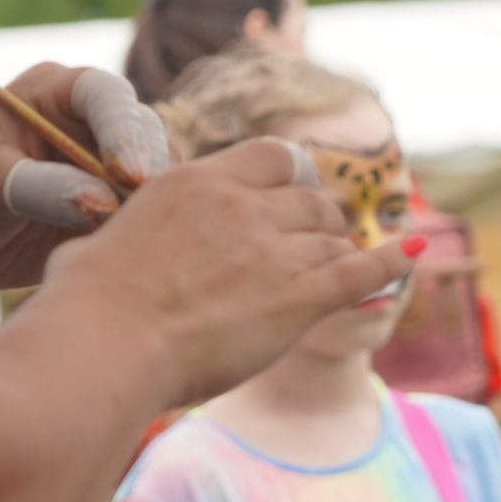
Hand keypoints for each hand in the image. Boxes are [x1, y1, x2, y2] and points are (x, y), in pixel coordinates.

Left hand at [0, 65, 171, 304]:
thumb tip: (105, 201)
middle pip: (145, 133)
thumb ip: (42, 186)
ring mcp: (108, 160)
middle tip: (136, 214)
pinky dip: (146, 228)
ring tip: (129, 236)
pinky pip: (148, 210)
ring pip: (157, 173)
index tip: (130, 175)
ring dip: (150, 204)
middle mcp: (90, 119)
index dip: (124, 131)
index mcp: (56, 92)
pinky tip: (130, 250)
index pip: (106, 96)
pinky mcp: (117, 201)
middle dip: (146, 172)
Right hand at [18, 138, 421, 408]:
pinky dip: (391, 260)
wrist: (106, 344)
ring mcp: (275, 249)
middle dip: (318, 218)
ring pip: (332, 236)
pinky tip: (414, 252)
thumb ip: (129, 236)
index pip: (270, 157)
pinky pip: (362, 270)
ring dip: (337, 251)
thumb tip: (103, 250)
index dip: (290, 175)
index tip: (293, 192)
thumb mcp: (101, 245)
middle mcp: (243, 206)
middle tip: (316, 241)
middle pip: (309, 198)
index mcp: (196, 183)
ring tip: (341, 267)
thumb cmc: (86, 306)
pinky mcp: (300, 297)